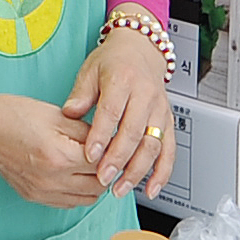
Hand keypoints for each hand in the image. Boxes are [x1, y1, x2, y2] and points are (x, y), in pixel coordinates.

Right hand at [0, 89, 102, 208]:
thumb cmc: (13, 115)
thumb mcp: (56, 115)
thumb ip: (87, 132)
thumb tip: (108, 142)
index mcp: (60, 156)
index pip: (104, 163)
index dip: (111, 151)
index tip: (111, 143)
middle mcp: (51, 180)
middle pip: (99, 185)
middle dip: (105, 169)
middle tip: (103, 153)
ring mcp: (42, 192)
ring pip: (87, 199)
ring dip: (93, 183)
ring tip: (88, 164)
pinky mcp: (34, 196)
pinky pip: (68, 203)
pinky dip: (77, 192)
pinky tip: (73, 174)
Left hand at [61, 26, 175, 199]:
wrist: (141, 50)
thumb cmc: (113, 62)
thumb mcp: (89, 70)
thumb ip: (80, 94)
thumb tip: (70, 113)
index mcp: (123, 80)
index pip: (112, 111)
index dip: (101, 135)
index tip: (90, 155)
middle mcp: (146, 95)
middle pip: (134, 132)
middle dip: (118, 159)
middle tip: (103, 178)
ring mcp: (160, 110)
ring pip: (153, 145)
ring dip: (138, 171)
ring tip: (120, 188)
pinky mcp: (168, 122)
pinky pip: (170, 150)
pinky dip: (162, 172)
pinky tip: (150, 189)